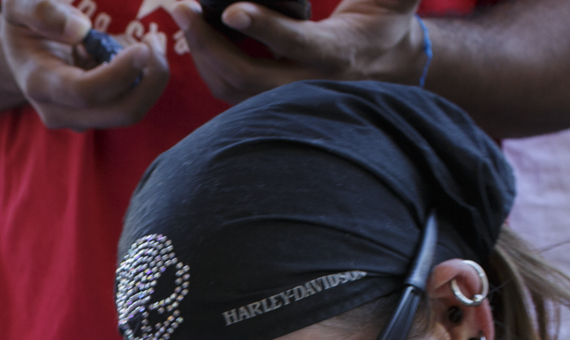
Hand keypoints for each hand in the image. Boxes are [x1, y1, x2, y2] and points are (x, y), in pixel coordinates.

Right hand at [2, 0, 171, 129]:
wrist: (23, 52)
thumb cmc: (23, 22)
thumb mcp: (20, 4)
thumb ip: (43, 11)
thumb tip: (79, 30)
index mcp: (39, 82)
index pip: (85, 93)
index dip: (119, 74)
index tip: (142, 48)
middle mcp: (59, 111)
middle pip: (120, 112)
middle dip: (150, 81)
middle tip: (156, 41)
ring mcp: (79, 119)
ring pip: (131, 111)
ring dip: (151, 79)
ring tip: (150, 41)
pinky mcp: (96, 116)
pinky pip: (130, 104)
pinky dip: (144, 80)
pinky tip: (139, 52)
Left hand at [173, 0, 419, 104]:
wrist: (385, 62)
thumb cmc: (386, 20)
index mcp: (337, 52)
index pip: (296, 43)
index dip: (264, 26)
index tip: (230, 9)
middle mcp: (309, 82)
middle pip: (247, 75)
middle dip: (208, 43)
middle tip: (183, 7)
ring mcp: (287, 96)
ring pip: (232, 88)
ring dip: (202, 54)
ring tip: (185, 16)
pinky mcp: (271, 100)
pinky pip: (230, 91)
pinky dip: (209, 64)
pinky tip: (199, 36)